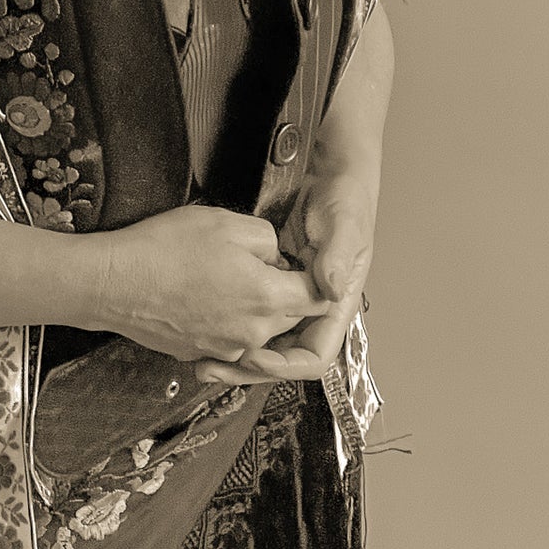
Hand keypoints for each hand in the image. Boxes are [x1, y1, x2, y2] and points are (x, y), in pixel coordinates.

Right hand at [92, 204, 331, 363]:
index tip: (308, 265)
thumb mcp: (226, 222)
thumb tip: (276, 256)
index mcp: (267, 297)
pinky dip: (226, 320)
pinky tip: (203, 295)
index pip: (317, 296)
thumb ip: (267, 238)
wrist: (114, 284)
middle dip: (284, 291)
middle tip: (259, 263)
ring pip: (260, 329)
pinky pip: (231, 339)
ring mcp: (227, 350)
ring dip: (255, 307)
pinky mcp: (203, 355)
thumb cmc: (165, 250)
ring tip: (225, 277)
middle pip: (291, 316)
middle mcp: (253, 333)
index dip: (315, 277)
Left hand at [192, 172, 375, 385]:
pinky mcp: (270, 288)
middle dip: (250, 368)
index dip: (285, 365)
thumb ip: (337, 255)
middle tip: (213, 367)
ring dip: (236, 356)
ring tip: (203, 360)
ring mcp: (290, 301)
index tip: (255, 359)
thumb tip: (331, 290)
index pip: (314, 355)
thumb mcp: (344, 225)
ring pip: (265, 344)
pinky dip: (232, 329)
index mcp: (335, 306)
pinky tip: (205, 333)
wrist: (332, 180)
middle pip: (283, 358)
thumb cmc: (346, 201)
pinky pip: (253, 319)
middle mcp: (312, 311)